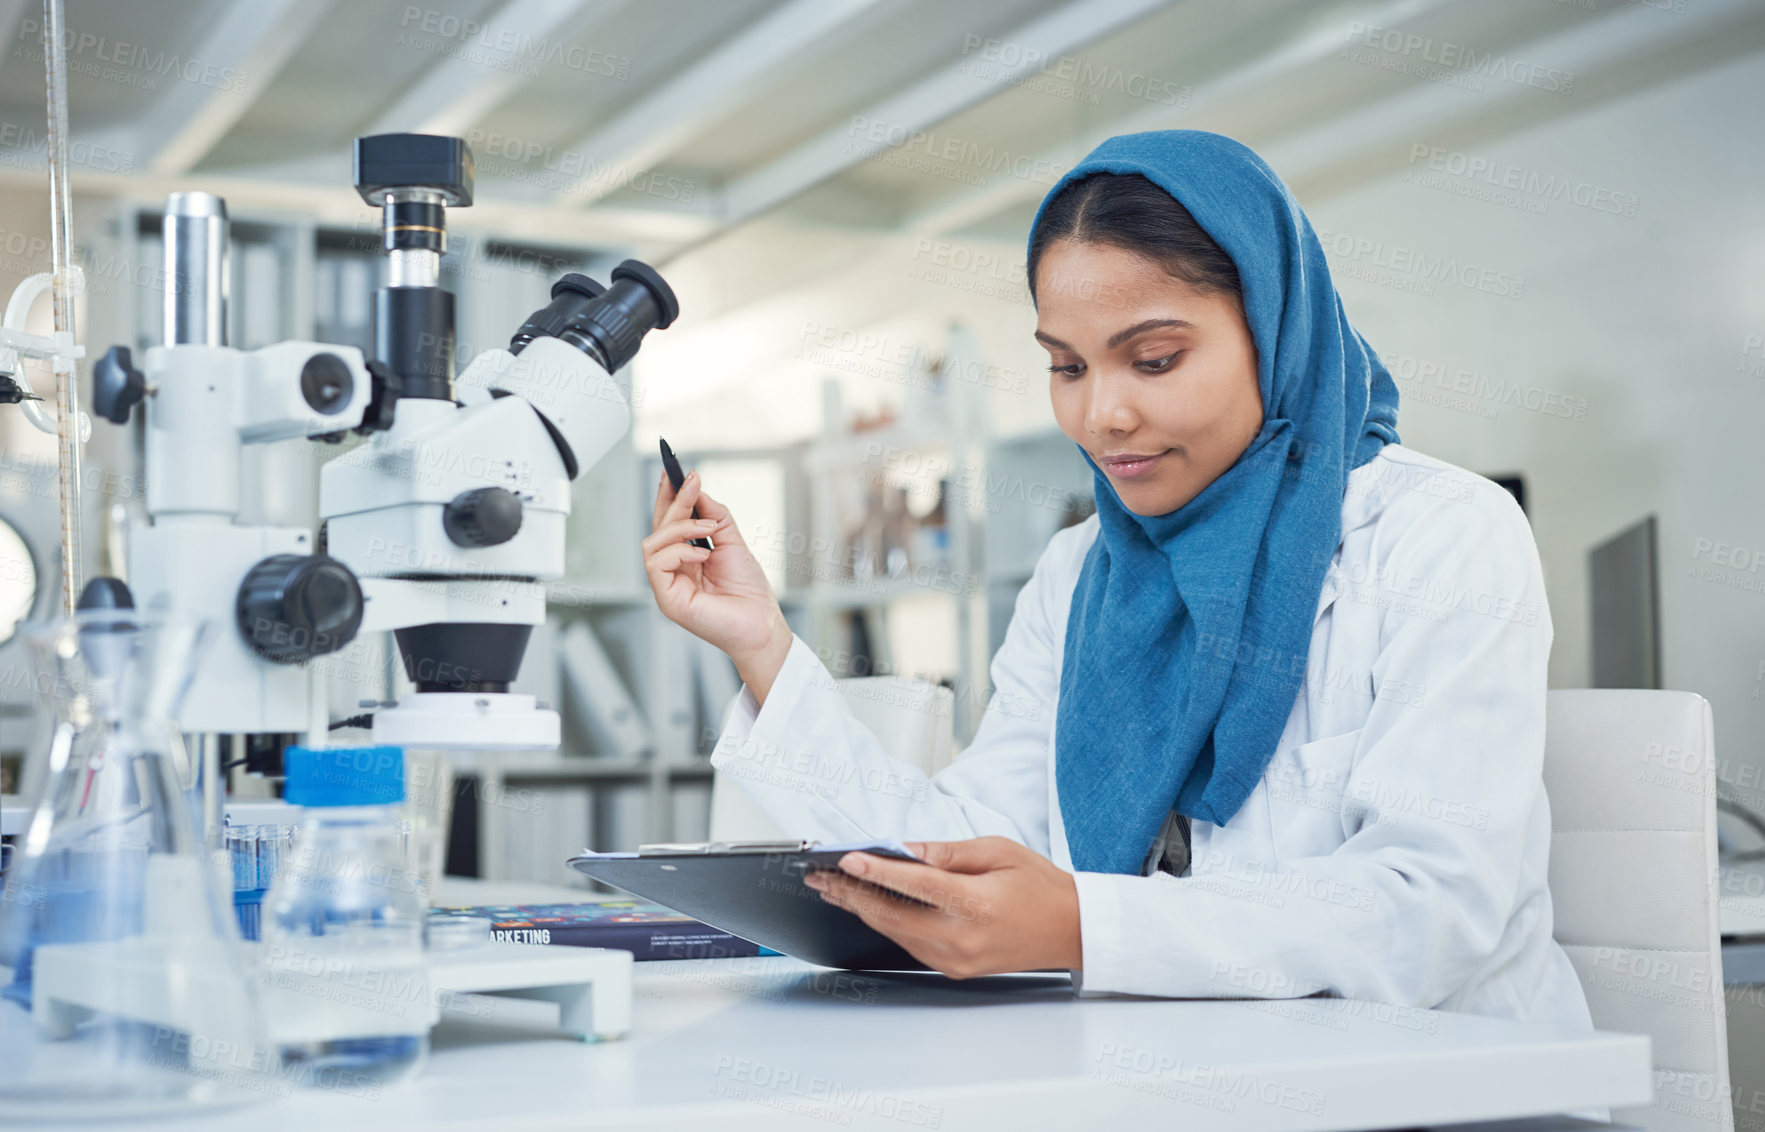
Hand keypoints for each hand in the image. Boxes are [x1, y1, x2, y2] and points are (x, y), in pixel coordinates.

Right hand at [642, 468, 791, 700]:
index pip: (669, 522)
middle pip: (659, 527)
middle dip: (674, 501)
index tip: (675, 471)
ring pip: (653, 542)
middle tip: (690, 481)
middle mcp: (673, 570)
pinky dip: (680, 552)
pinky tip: (703, 555)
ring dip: (681, 528)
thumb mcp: (733, 542)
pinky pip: (657, 563)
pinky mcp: (666, 599)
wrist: (761, 624)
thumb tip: (697, 489)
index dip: (669, 496)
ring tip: (709, 530)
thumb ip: (715, 516)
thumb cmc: (749, 592)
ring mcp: (667, 585)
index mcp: (686, 558)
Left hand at [804, 837, 1081, 978]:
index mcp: (977, 904)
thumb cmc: (1039, 886)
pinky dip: (886, 923)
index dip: (877, 872)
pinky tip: (868, 906)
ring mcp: (956, 958)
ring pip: (895, 932)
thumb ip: (949, 852)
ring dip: (862, 909)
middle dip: (852, 894)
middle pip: (893, 915)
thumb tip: (906, 850)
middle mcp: (962, 938)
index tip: (846, 860)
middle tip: (820, 876)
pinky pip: (909, 944)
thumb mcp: (1000, 852)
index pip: (916, 886)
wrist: (1070, 930)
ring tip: (832, 888)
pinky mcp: (954, 968)